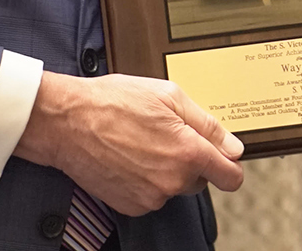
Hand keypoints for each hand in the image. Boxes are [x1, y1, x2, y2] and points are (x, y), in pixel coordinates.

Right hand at [14, 72, 245, 214]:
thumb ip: (208, 124)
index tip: (225, 158)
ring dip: (167, 169)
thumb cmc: (111, 103)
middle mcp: (172, 180)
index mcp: (188, 152)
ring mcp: (151, 196)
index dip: (230, 165)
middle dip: (191, 159)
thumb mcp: (168, 96)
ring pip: (174, 186)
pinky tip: (130, 157)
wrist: (67, 122)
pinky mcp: (131, 205)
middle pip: (200, 179)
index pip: (230, 176)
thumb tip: (233, 145)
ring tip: (142, 141)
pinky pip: (152, 194)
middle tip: (167, 133)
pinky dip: (146, 180)